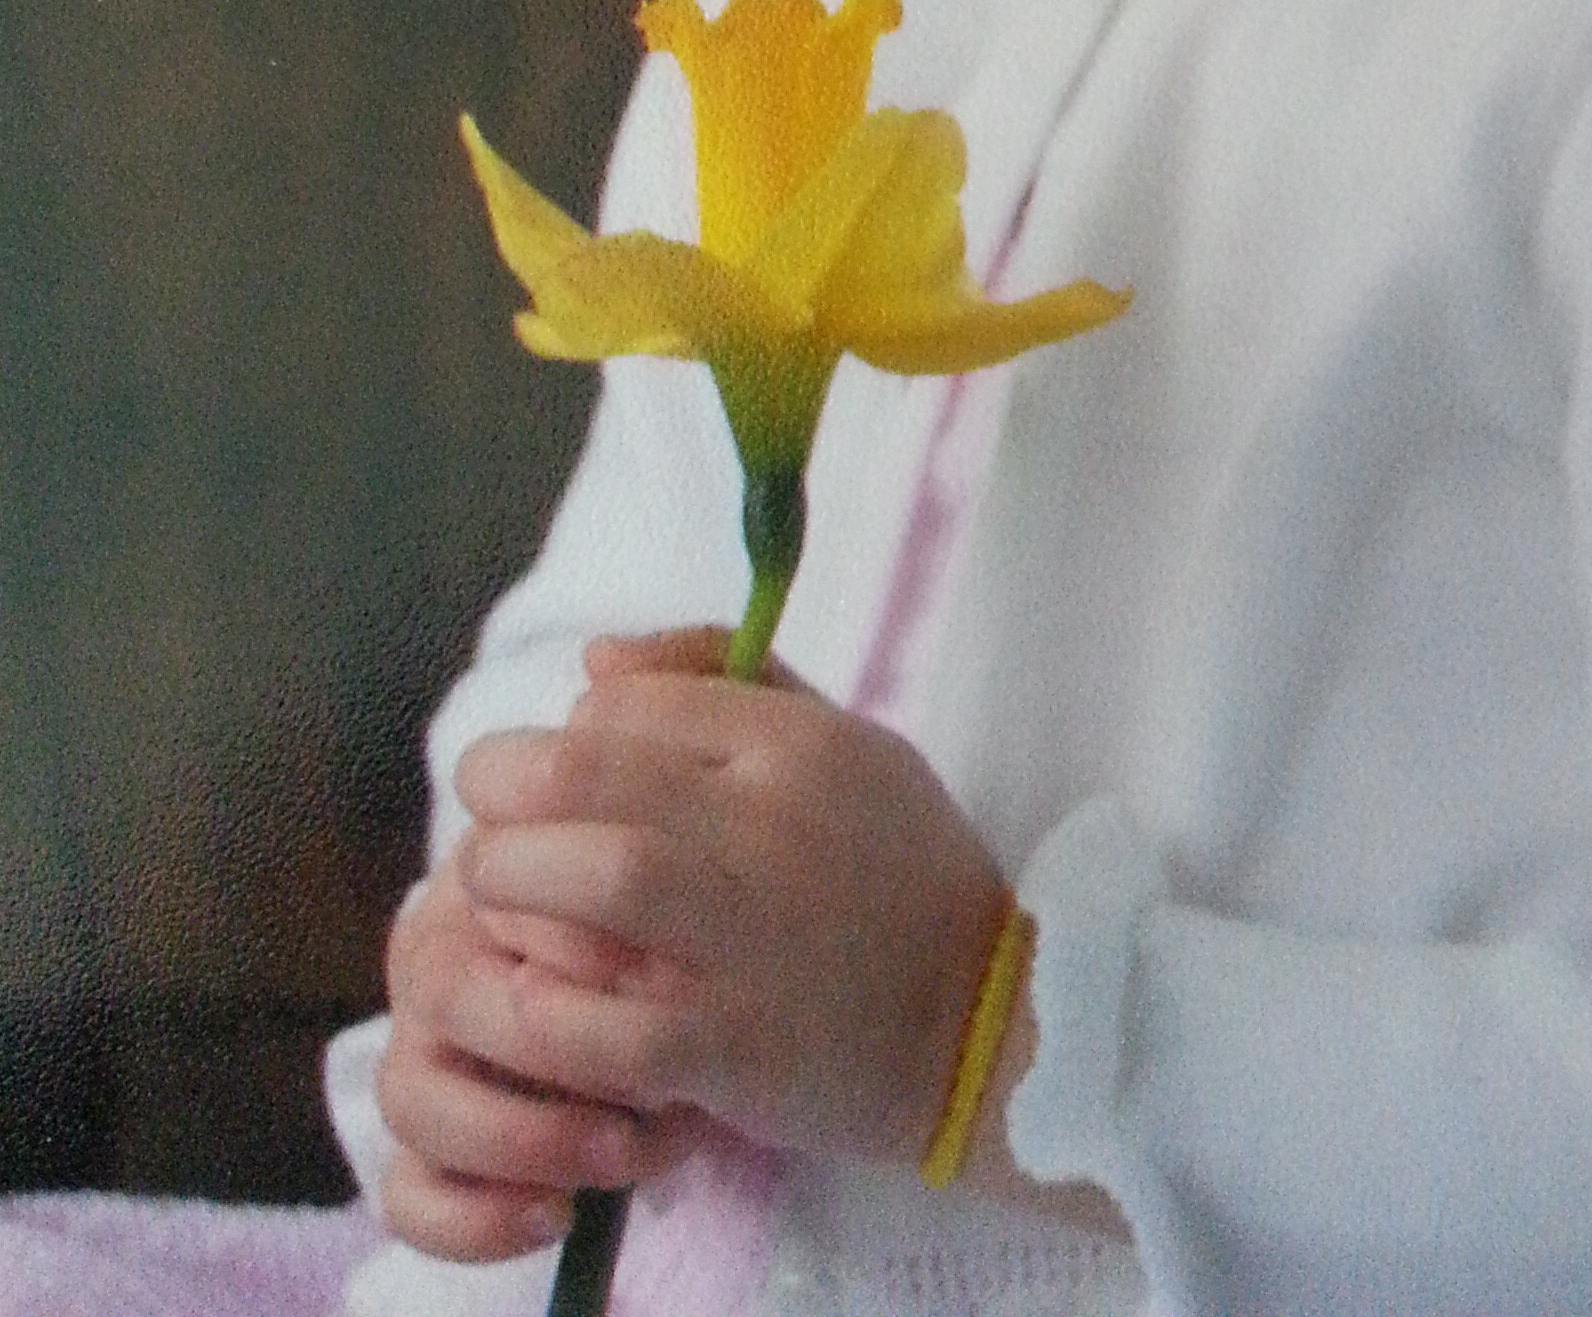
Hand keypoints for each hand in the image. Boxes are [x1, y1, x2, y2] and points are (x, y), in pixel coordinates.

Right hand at [374, 835, 702, 1260]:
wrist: (669, 1002)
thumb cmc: (660, 929)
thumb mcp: (662, 891)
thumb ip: (638, 891)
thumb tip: (640, 977)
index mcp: (482, 879)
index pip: (489, 886)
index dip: (566, 930)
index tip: (657, 958)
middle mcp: (434, 963)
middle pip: (444, 991)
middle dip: (551, 1040)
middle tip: (653, 1073)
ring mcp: (418, 1060)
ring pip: (412, 1099)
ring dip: (524, 1136)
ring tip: (623, 1149)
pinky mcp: (423, 1154)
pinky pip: (409, 1196)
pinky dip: (476, 1219)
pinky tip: (560, 1213)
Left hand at [439, 629, 1012, 1169]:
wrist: (983, 1025)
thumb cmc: (895, 869)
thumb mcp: (840, 740)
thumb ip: (717, 681)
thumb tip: (589, 663)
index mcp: (795, 744)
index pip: (627, 703)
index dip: (564, 731)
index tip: (558, 774)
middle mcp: (773, 825)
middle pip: (586, 772)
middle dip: (502, 790)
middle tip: (484, 821)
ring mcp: (754, 939)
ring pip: (597, 879)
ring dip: (513, 883)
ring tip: (490, 898)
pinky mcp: (734, 1050)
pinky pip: (608, 1027)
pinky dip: (549, 1014)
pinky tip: (532, 1002)